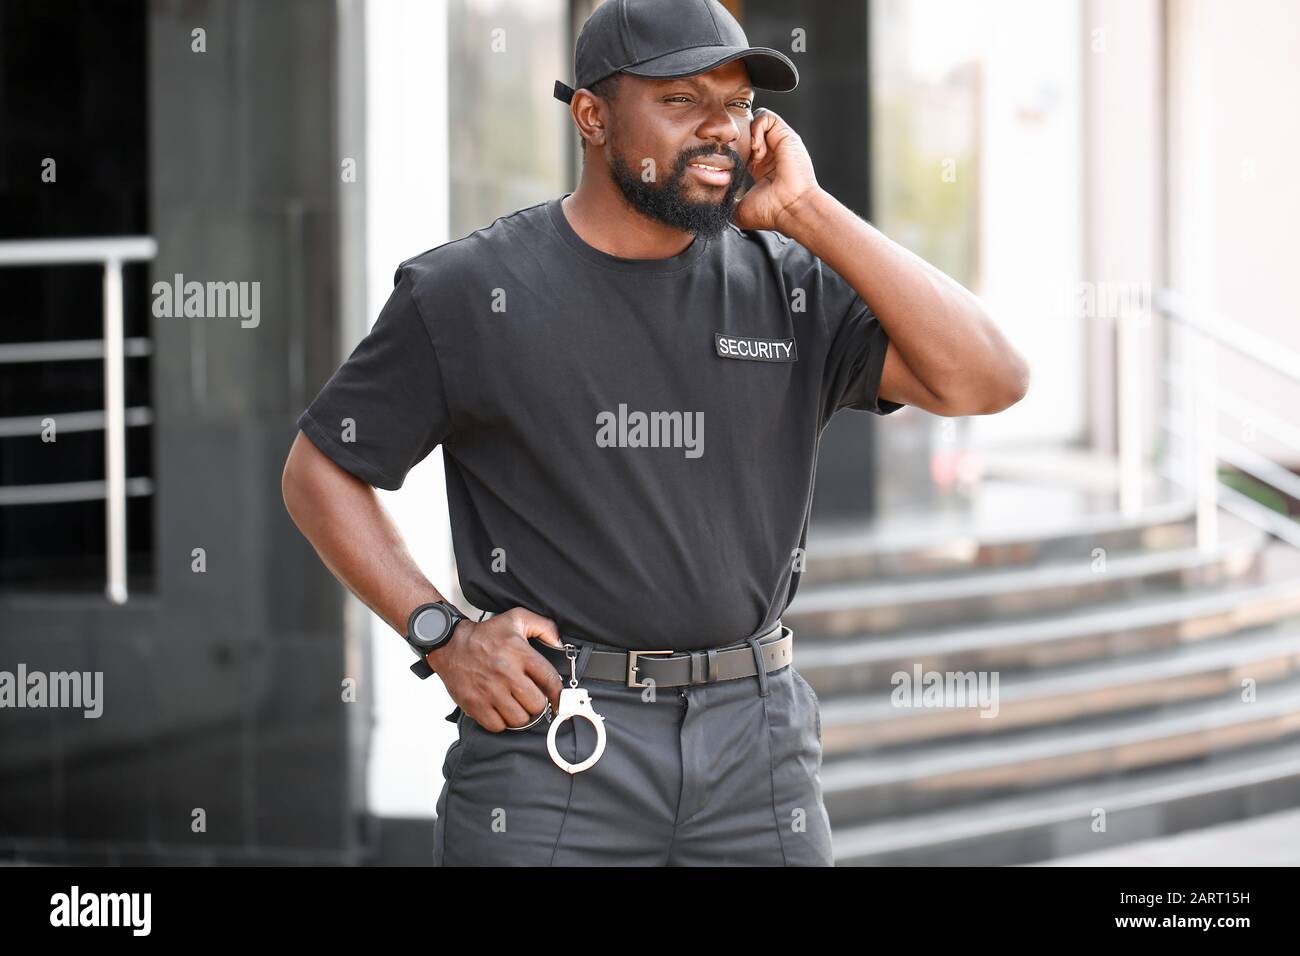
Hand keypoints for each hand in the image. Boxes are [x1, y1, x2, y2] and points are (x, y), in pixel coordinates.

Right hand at [426, 607, 565, 731]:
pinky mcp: (475, 704)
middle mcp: (506, 673)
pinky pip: (498, 725)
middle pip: (536, 704)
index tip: (559, 699)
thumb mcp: (517, 618)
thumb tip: (559, 643)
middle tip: (530, 698)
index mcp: (519, 653)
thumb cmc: (484, 635)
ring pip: (519, 719)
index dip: (558, 694)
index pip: (550, 680)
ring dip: (520, 714)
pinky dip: (501, 722)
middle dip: (537, 703)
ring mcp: (490, 691)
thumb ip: (544, 627)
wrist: (449, 644)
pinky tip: (500, 710)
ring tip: (516, 704)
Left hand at [733, 107, 820, 235]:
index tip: (724, 161)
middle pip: (749, 132)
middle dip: (738, 138)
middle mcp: (770, 154)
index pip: (743, 148)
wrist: (790, 208)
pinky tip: (757, 147)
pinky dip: (758, 128)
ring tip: (752, 153)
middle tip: (737, 154)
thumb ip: (726, 203)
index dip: (731, 149)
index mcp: (761, 168)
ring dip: (750, 134)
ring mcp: (778, 144)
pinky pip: (767, 117)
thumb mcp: (740, 210)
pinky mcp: (786, 135)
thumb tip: (711, 206)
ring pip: (756, 122)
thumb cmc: (770, 212)